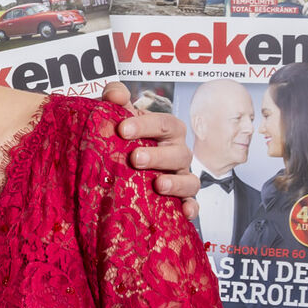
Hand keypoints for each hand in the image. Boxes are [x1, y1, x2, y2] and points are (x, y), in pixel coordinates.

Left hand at [101, 82, 198, 218]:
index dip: (145, 125)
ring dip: (176, 182)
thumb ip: (115, 98)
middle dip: (158, 155)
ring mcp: (181, 176)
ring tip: (159, 184)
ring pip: (190, 179)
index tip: (123, 129)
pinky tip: (185, 213)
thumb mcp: (119, 115)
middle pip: (178, 152)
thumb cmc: (126, 136)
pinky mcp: (181, 199)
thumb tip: (115, 94)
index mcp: (167, 130)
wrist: (123, 164)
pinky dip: (192, 208)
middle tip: (135, 158)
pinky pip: (192, 203)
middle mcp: (178, 152)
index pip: (163, 123)